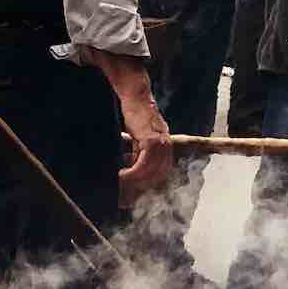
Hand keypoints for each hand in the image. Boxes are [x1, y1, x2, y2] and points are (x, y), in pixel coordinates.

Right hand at [115, 84, 171, 205]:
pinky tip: (122, 174)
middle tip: (125, 191)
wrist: (137, 96)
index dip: (148, 183)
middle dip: (141, 186)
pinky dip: (132, 172)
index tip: (135, 190)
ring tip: (120, 183)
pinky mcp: (151, 141)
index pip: (161, 172)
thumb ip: (138, 152)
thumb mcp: (138, 137)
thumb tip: (129, 168)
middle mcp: (167, 146)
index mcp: (166, 147)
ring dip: (134, 181)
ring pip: (150, 172)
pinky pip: (143, 164)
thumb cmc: (136, 114)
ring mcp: (161, 144)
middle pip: (157, 175)